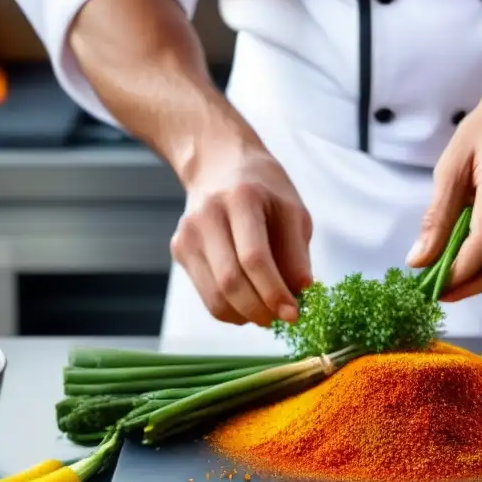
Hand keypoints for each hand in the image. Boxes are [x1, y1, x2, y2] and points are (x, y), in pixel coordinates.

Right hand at [170, 143, 312, 326]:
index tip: (294, 313)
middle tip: (282, 319)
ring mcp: (188, 234)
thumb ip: (297, 253)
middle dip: (260, 310)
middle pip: (230, 281)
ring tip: (268, 314)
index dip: (274, 292)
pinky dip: (230, 310)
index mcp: (241, 199)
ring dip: (245, 315)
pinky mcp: (180, 249)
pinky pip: (206, 294)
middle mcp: (208, 216)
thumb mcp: (292, 209)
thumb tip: (302, 294)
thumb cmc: (264, 189)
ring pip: (214, 295)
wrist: (218, 163)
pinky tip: (248, 304)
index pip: (254, 258)